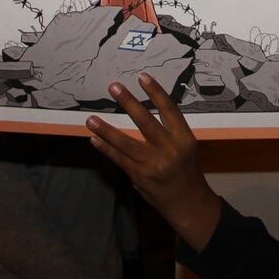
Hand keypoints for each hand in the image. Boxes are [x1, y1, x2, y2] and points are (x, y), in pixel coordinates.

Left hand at [86, 72, 221, 251]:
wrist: (187, 202)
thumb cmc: (185, 170)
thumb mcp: (185, 147)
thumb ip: (168, 132)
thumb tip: (140, 112)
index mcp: (184, 138)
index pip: (169, 110)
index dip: (156, 92)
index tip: (142, 76)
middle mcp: (169, 149)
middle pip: (146, 121)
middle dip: (128, 102)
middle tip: (114, 87)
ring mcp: (152, 163)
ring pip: (125, 142)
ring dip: (106, 129)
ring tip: (90, 118)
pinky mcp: (139, 176)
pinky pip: (119, 159)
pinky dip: (105, 148)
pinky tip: (94, 139)